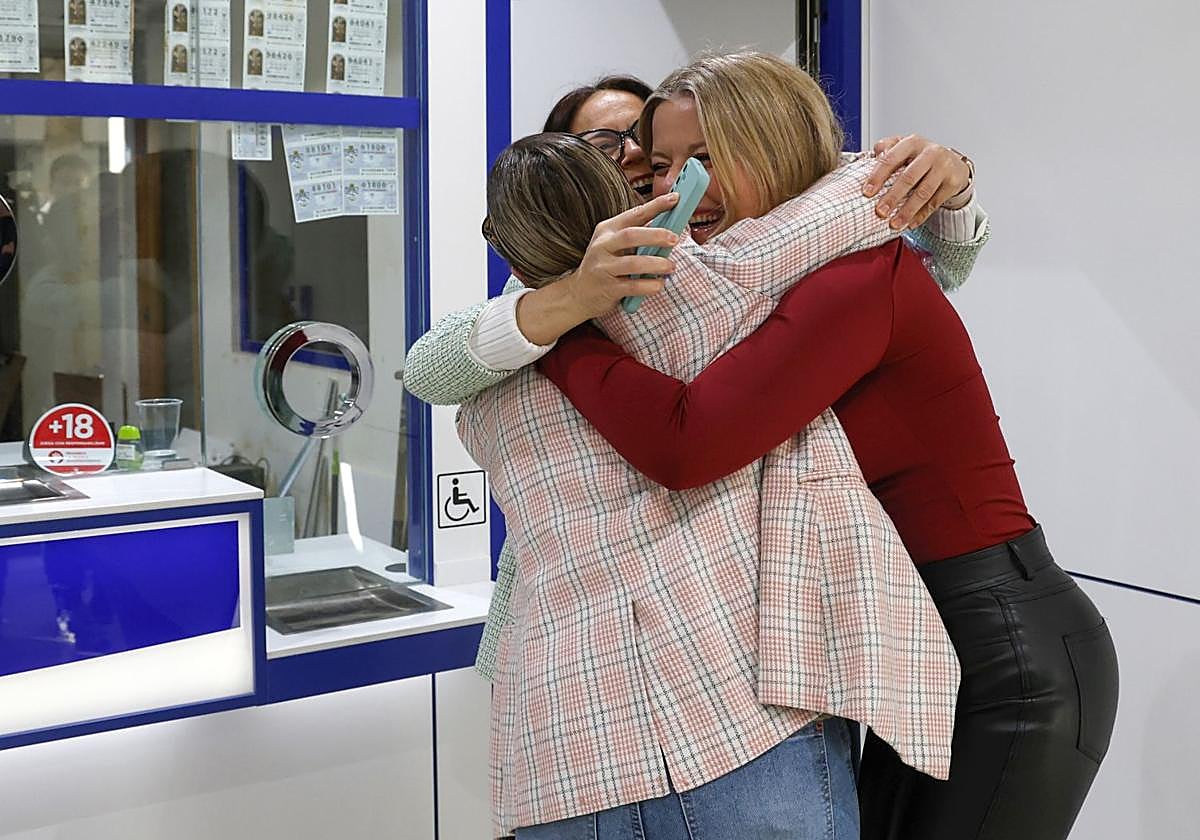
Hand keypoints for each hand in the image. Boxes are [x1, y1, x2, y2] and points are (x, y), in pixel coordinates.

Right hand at [513, 192, 680, 345]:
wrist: (579, 293)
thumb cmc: (605, 265)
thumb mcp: (614, 244)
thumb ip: (636, 235)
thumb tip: (669, 226)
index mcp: (607, 230)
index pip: (634, 214)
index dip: (655, 205)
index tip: (674, 198)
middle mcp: (602, 246)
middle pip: (631, 235)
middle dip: (656, 235)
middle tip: (674, 239)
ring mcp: (603, 268)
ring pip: (633, 263)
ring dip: (656, 264)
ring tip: (671, 266)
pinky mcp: (608, 289)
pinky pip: (633, 286)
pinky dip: (650, 285)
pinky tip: (659, 283)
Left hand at [862, 135, 972, 229]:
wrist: (953, 162)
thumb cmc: (921, 156)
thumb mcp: (904, 147)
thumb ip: (886, 149)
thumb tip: (872, 158)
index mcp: (913, 143)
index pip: (892, 158)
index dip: (878, 176)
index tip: (867, 192)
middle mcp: (930, 153)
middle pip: (908, 177)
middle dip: (892, 197)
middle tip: (880, 212)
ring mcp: (943, 167)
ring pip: (923, 193)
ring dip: (907, 211)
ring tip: (895, 224)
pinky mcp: (952, 183)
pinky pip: (934, 203)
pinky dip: (920, 216)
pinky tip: (910, 224)